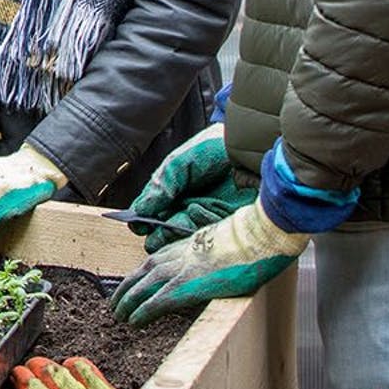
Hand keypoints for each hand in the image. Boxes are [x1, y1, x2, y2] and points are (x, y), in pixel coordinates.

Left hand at [108, 200, 305, 325]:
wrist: (255, 236)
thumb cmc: (248, 241)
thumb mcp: (222, 247)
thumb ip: (210, 257)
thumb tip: (212, 269)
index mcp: (183, 246)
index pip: (152, 262)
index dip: (138, 277)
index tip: (130, 286)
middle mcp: (174, 256)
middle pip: (140, 274)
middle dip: (125, 290)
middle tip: (115, 305)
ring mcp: (177, 271)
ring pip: (141, 288)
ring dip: (127, 303)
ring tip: (118, 315)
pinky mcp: (184, 286)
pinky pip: (155, 302)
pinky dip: (142, 312)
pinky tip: (133, 321)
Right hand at [127, 123, 246, 252]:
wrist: (253, 153)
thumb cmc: (218, 148)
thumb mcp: (181, 162)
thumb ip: (162, 184)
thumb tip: (141, 208)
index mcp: (179, 182)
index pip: (156, 202)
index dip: (144, 214)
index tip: (135, 223)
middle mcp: (191, 198)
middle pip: (167, 220)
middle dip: (156, 230)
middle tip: (147, 236)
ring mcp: (207, 211)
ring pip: (183, 230)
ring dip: (170, 236)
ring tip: (159, 239)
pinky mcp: (224, 222)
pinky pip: (203, 234)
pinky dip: (191, 232)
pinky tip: (185, 225)